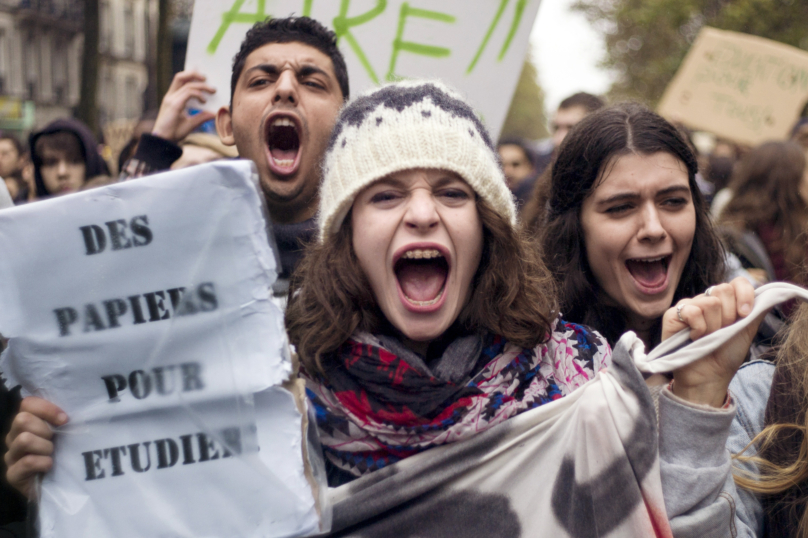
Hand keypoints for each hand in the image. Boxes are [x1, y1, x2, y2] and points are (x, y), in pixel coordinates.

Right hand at [4, 397, 66, 498]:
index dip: (47, 409)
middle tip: (55, 441)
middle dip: (45, 430)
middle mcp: (13, 437)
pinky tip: (50, 466)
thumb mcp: (62, 433)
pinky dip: (43, 462)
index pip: (27, 404)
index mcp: (25, 424)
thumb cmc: (62, 454)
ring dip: (45, 446)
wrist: (58, 485)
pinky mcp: (12, 474)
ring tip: (52, 454)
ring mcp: (10, 456)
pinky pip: (27, 462)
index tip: (65, 420)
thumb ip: (59, 421)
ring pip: (24, 439)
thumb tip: (66, 415)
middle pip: (22, 420)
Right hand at [151, 71, 215, 142]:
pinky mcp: (174, 105)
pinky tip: (204, 102)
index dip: (190, 75)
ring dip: (202, 86)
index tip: (203, 76)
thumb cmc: (174, 133)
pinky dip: (198, 94)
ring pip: (187, 84)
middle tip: (207, 78)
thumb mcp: (191, 124)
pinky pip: (188, 93)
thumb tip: (214, 114)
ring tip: (212, 91)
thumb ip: (201, 117)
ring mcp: (171, 99)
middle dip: (194, 74)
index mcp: (172, 99)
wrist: (164, 142)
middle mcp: (170, 96)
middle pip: (180, 77)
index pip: (180, 81)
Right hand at [661, 278, 763, 406]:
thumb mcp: (747, 330)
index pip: (736, 282)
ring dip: (713, 326)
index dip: (744, 295)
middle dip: (729, 315)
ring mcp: (688, 306)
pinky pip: (692, 311)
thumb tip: (770, 294)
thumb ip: (756, 310)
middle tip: (722, 332)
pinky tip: (694, 338)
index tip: (745, 315)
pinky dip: (698, 328)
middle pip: (723, 289)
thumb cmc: (726, 355)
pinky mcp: (672, 315)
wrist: (710, 377)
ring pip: (709, 302)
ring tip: (707, 337)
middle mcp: (705, 300)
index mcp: (724, 302)